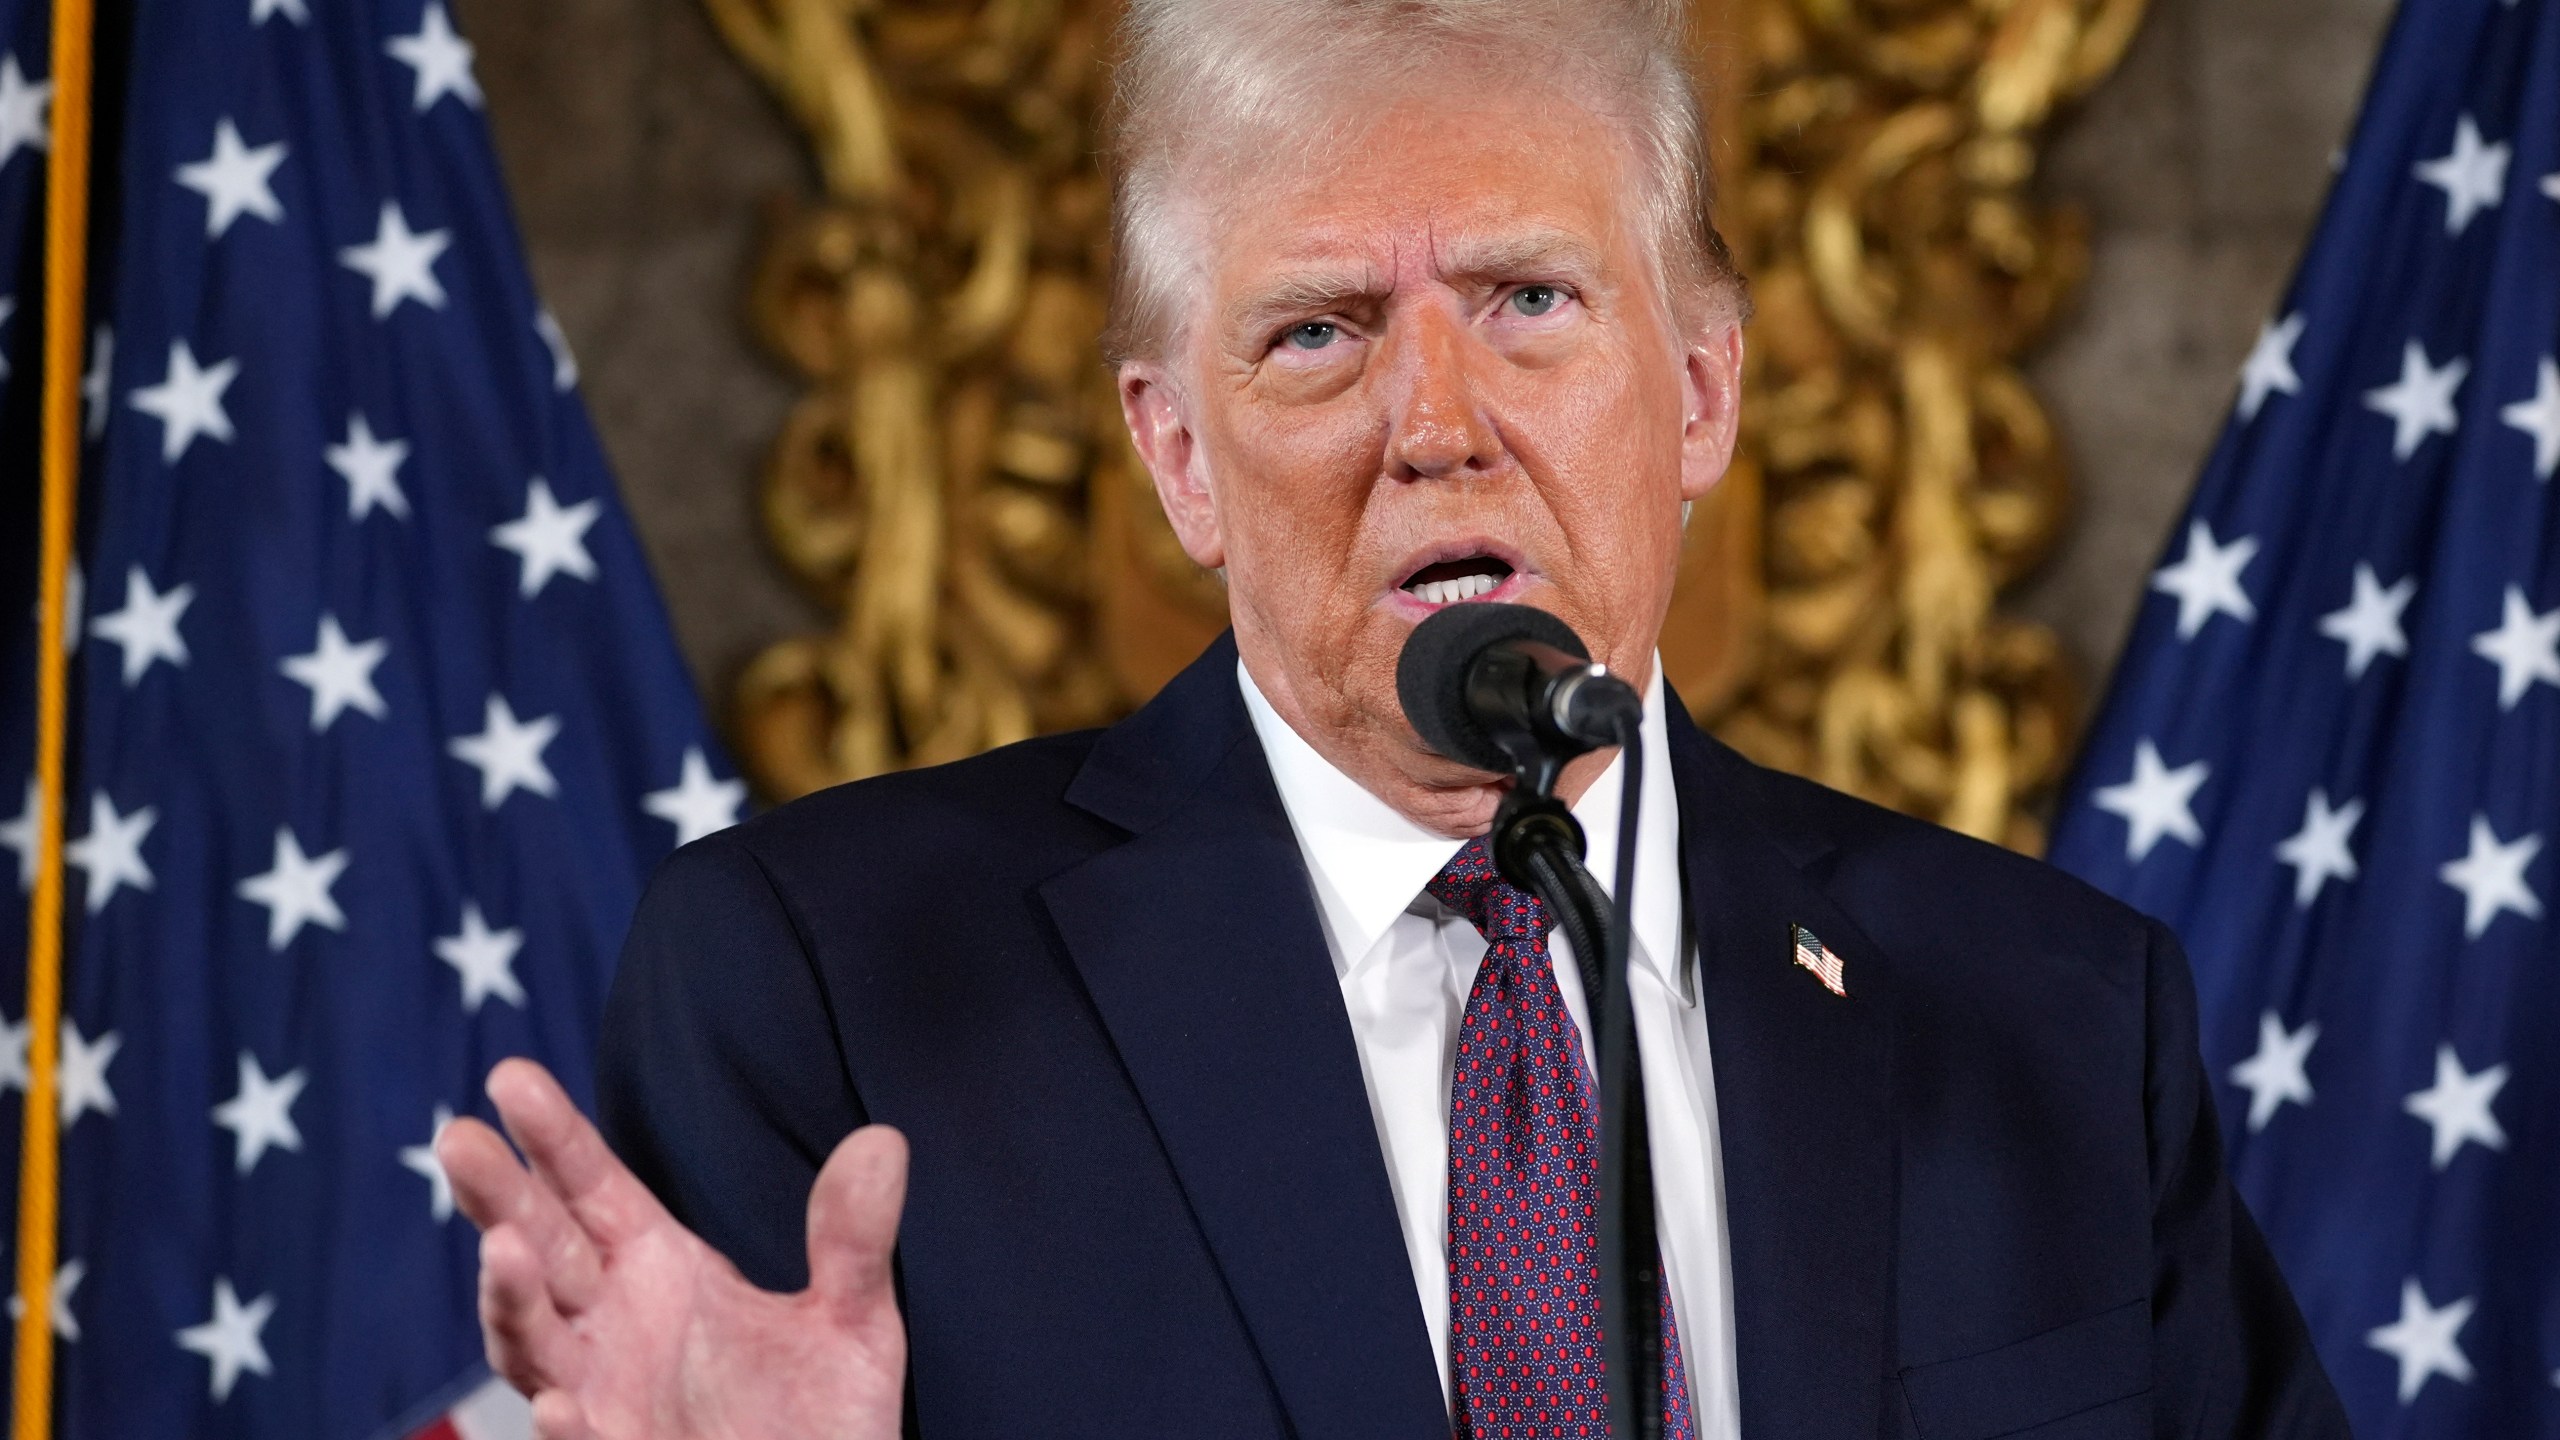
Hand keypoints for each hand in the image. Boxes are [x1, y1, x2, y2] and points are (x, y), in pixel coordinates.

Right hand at [438, 1059, 908, 1439]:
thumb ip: (853, 1239)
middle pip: (539, 1249)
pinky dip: (566, 1426)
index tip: (511, 1075)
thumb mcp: (852, 1321)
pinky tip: (560, 1406)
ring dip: (514, 1301)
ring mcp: (606, 1400)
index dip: (553, 1138)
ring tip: (503, 1250)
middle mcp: (611, 1329)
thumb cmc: (821, 1424)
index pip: (590, 1188)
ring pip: (536, 1345)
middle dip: (498, 1198)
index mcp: (655, 1270)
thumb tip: (884, 1141)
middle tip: (460, 1139)